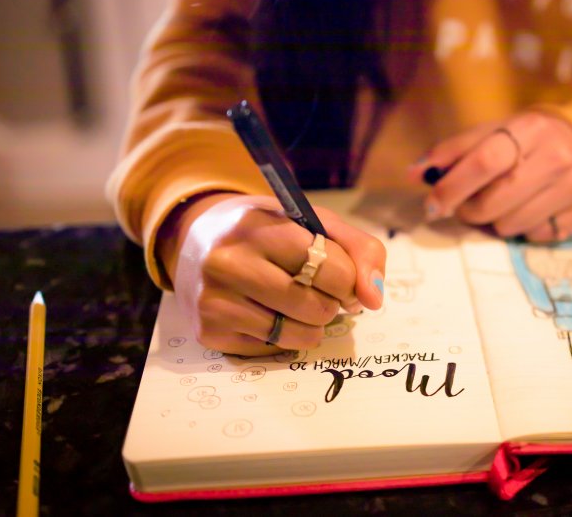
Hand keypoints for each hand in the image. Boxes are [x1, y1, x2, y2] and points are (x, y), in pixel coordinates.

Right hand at [157, 193, 385, 354]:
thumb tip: (373, 298)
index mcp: (259, 228)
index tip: (341, 275)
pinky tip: (271, 313)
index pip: (331, 268)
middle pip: (316, 306)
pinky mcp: (209, 332)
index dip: (349, 278)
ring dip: (314, 325)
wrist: (197, 241)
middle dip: (331, 303)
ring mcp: (214, 301)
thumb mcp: (314, 222)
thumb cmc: (269, 231)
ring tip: (299, 303)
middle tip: (318, 289)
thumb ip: (360, 251)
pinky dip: (286, 337)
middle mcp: (229, 263)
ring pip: (298, 334)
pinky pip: (273, 349)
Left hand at [410, 112, 571, 240]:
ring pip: (512, 226)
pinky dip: (527, 229)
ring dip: (497, 222)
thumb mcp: (489, 134)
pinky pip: (537, 236)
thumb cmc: (521, 142)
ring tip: (505, 203)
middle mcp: (559, 154)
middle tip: (467, 205)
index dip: (451, 188)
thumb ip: (451, 152)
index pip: (484, 161)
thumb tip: (414, 173)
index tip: (431, 206)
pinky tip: (533, 209)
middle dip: (469, 211)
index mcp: (530, 128)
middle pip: (494, 202)